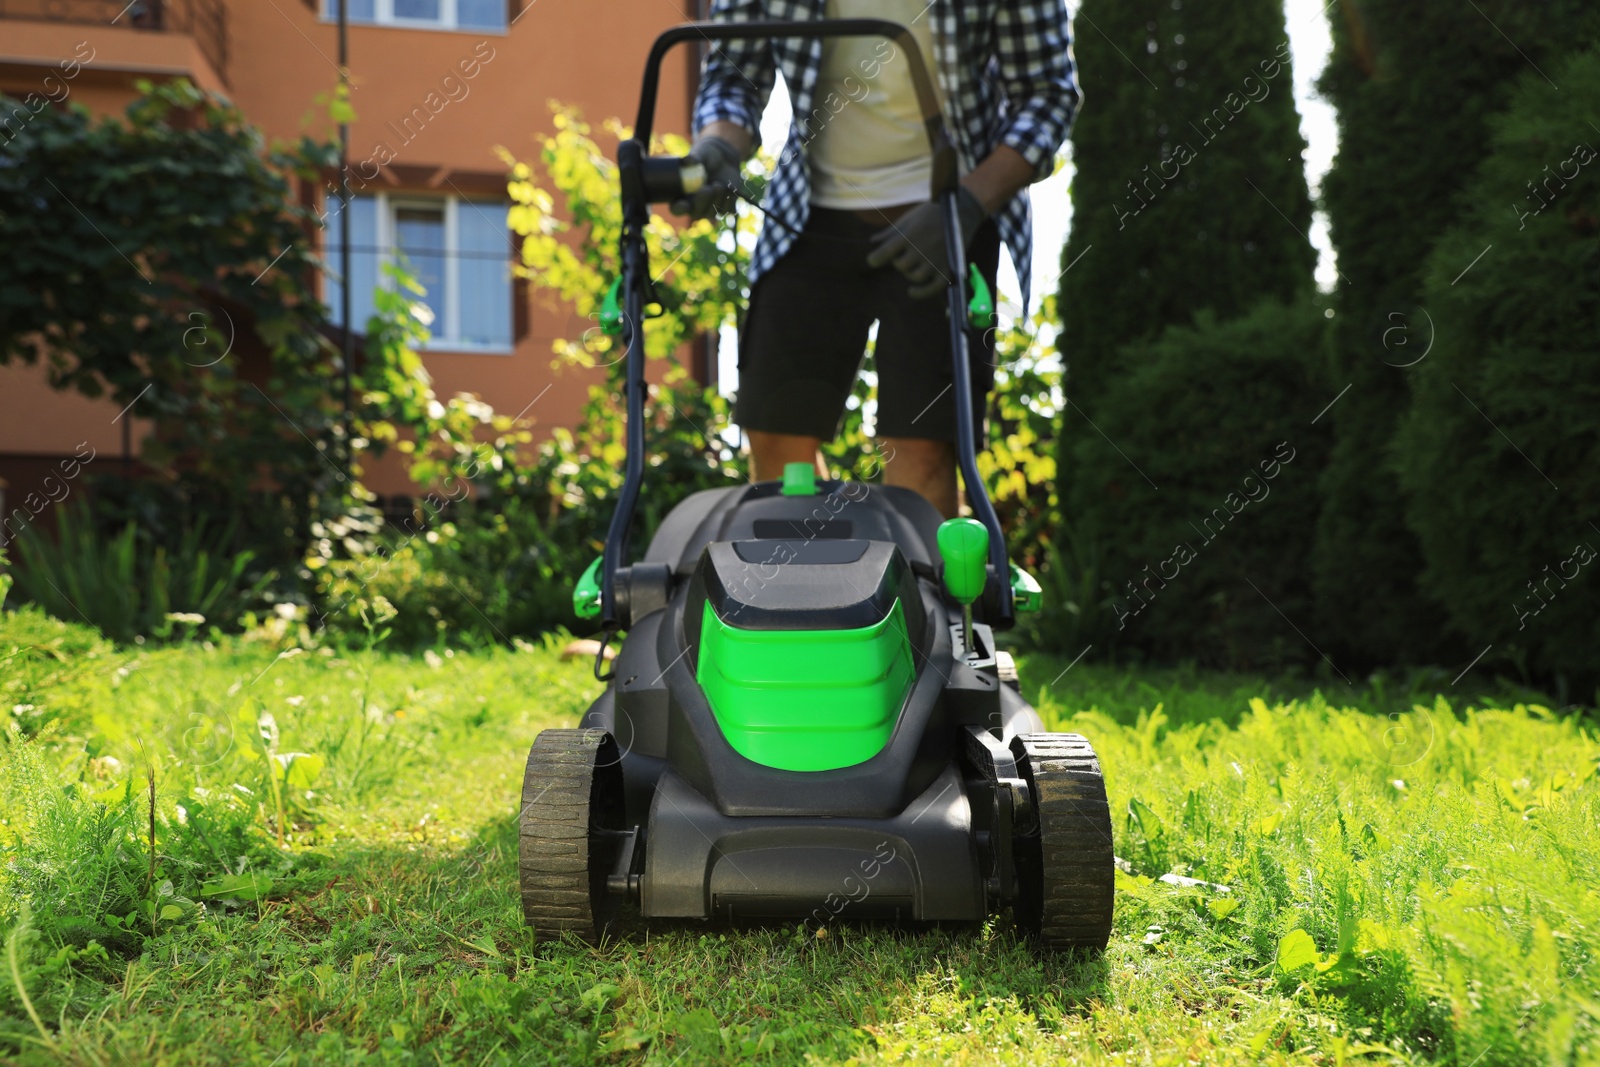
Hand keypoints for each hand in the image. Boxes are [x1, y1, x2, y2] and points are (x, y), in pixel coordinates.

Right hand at [670, 134, 742, 219]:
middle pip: (695, 213)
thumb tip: (689, 160)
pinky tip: (729, 189)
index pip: (676, 208)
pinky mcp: (725, 206)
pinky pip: (727, 211)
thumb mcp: (700, 153)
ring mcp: (709, 208)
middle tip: (707, 189)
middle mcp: (694, 205)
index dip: (679, 209)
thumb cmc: (706, 155)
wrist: (724, 158)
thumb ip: (694, 158)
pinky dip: (729, 201)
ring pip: (712, 213)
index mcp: (681, 194)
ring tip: (719, 184)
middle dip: (701, 202)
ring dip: (716, 200)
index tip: (684, 204)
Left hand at [866, 187, 987, 298]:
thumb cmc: (932, 215)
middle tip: (904, 256)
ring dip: (910, 273)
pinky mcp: (947, 269)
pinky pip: (933, 288)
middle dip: (898, 262)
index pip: (886, 251)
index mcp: (911, 234)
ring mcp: (936, 260)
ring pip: (915, 276)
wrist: (962, 214)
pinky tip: (911, 291)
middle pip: (900, 266)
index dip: (875, 258)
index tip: (872, 260)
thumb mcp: (910, 218)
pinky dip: (920, 293)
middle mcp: (922, 249)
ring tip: (913, 265)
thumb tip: (873, 242)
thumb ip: (892, 231)